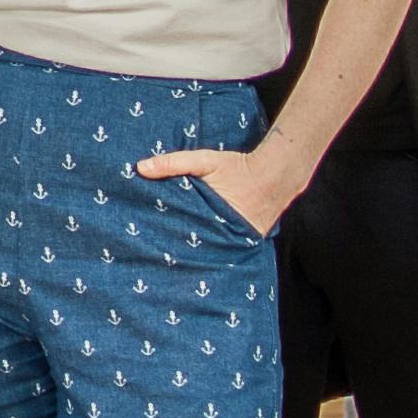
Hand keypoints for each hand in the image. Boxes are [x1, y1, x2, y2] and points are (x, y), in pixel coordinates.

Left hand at [134, 146, 299, 236]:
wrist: (277, 173)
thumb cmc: (238, 167)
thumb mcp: (204, 162)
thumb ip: (172, 164)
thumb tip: (139, 168)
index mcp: (214, 219)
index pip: (183, 234)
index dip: (166, 236)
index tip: (147, 239)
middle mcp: (228, 235)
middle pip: (197, 245)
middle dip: (179, 247)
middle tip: (155, 251)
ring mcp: (240, 241)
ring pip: (212, 247)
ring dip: (197, 248)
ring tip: (174, 256)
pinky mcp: (248, 240)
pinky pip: (227, 244)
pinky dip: (215, 244)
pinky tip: (201, 247)